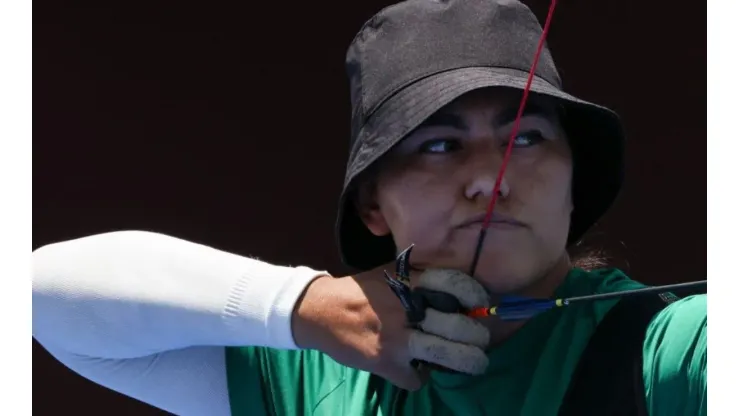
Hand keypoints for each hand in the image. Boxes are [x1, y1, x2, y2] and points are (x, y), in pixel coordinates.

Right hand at [292, 263, 490, 390]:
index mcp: (409, 282)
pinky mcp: (384, 362)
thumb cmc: (360, 291)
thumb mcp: (391, 273)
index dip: (475, 296)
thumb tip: (461, 293)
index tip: (481, 305)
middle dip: (478, 337)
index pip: (454, 283)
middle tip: (479, 341)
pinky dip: (421, 377)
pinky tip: (416, 369)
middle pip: (459, 325)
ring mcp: (396, 337)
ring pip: (447, 355)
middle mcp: (406, 308)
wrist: (320, 311)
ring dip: (468, 362)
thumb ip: (421, 279)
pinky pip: (418, 379)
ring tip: (474, 362)